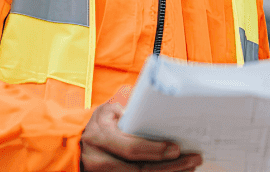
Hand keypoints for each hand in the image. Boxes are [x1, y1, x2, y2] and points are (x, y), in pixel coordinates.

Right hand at [80, 99, 202, 171]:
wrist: (75, 145)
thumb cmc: (99, 124)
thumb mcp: (108, 112)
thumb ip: (129, 111)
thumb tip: (160, 105)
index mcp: (100, 137)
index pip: (131, 149)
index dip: (155, 150)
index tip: (177, 148)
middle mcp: (99, 160)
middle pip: (139, 170)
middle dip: (170, 167)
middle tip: (194, 160)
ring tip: (190, 167)